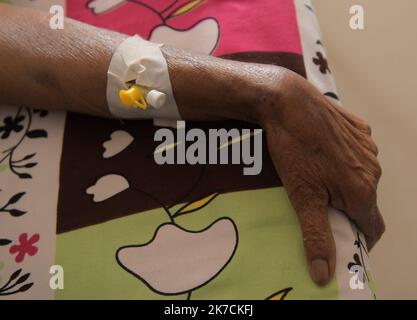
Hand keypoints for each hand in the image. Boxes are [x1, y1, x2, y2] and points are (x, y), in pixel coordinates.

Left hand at [259, 68, 384, 285]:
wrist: (288, 102)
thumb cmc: (293, 150)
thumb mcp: (302, 197)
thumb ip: (316, 236)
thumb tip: (323, 274)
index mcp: (362, 190)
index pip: (374, 229)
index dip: (361, 240)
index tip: (344, 241)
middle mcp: (373, 169)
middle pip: (365, 203)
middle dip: (346, 211)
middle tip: (319, 207)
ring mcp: (368, 147)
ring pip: (362, 178)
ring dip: (345, 185)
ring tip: (316, 179)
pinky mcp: (360, 129)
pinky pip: (357, 154)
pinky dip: (344, 161)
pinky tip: (321, 154)